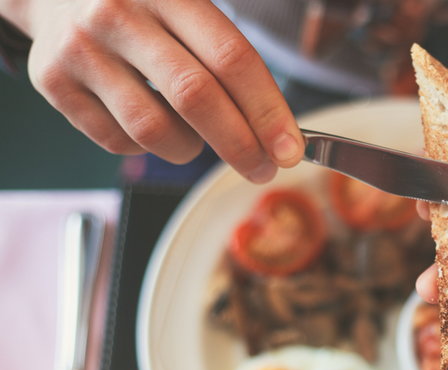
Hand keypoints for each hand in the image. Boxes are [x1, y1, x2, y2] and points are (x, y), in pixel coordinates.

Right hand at [18, 0, 302, 181]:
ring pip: (153, 130)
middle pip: (196, 97)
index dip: (267, 110)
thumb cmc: (143, 5)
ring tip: (196, 138)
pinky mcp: (53, 80)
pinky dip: (146, 147)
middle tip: (263, 169)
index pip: (231, 59)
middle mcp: (119, 15)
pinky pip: (117, 141)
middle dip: (240, 145)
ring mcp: (81, 48)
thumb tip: (278, 133)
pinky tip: (152, 124)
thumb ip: (228, 57)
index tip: (289, 149)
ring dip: (189, 149)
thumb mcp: (186, 4)